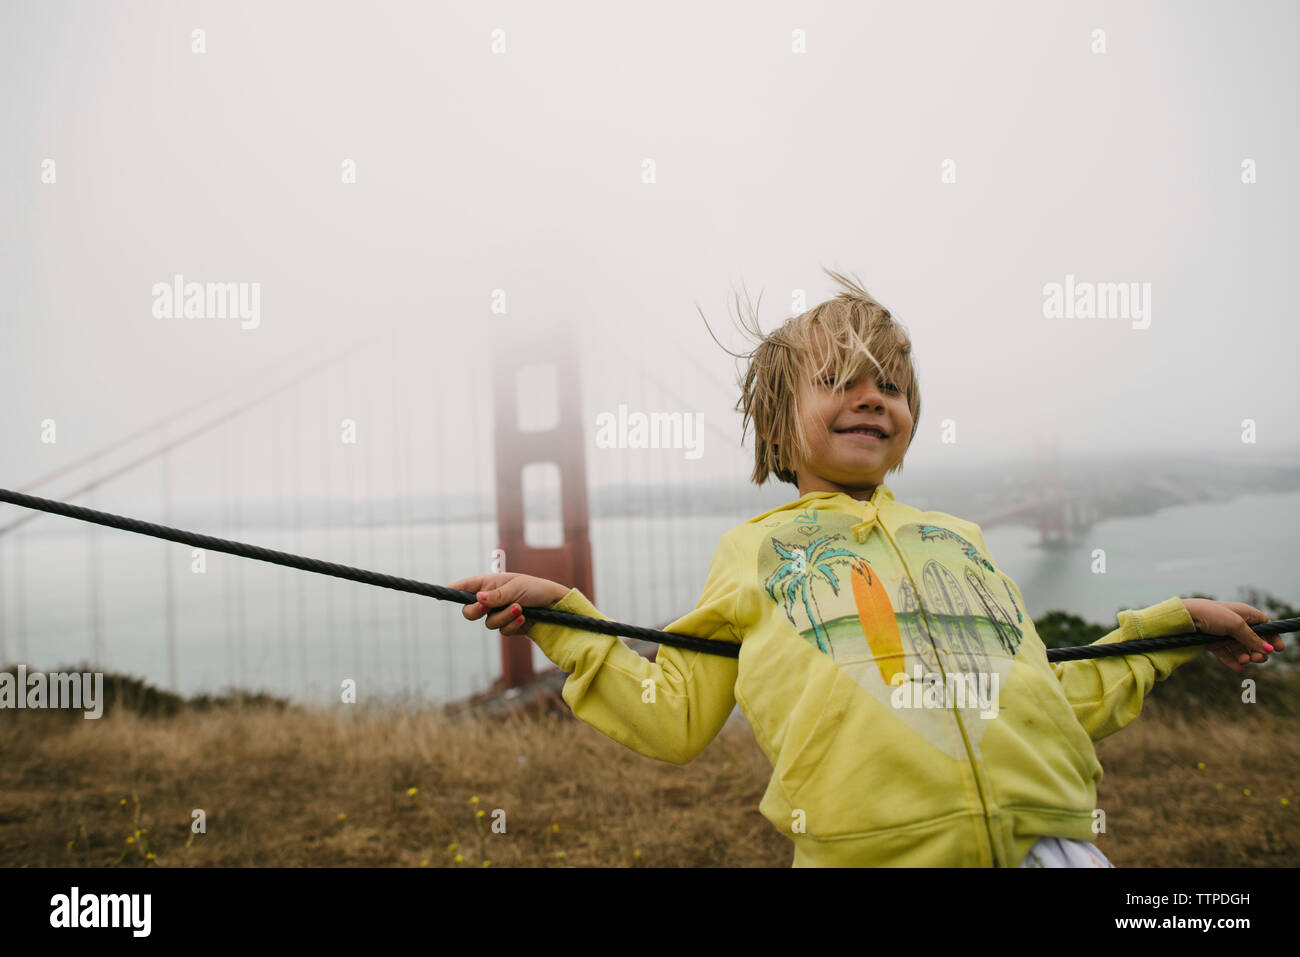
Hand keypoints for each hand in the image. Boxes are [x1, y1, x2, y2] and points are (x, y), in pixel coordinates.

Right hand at [447, 573, 570, 636]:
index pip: (465, 587)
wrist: (554, 606)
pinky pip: (503, 631)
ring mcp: (498, 614)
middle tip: (485, 608)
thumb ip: (497, 595)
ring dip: (504, 617)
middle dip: (476, 611)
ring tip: (520, 608)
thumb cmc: (535, 589)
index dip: (451, 590)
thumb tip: (478, 597)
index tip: (438, 595)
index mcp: (489, 584)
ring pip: (489, 624)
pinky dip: (513, 625)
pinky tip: (524, 618)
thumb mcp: (517, 587)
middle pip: (469, 612)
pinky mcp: (508, 627)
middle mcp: (490, 599)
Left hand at [1181, 598, 1280, 673]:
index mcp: (1244, 614)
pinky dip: (1232, 661)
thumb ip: (1252, 638)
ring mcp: (1224, 634)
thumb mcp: (1236, 624)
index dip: (1272, 637)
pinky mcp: (1213, 643)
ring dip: (1246, 657)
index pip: (1264, 626)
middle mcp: (1236, 624)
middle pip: (1254, 641)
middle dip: (1259, 651)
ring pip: (1241, 650)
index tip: (1279, 649)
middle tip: (1258, 659)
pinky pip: (1227, 654)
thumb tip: (1269, 649)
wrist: (1185, 618)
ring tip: (1244, 661)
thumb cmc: (1212, 614)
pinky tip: (1238, 668)